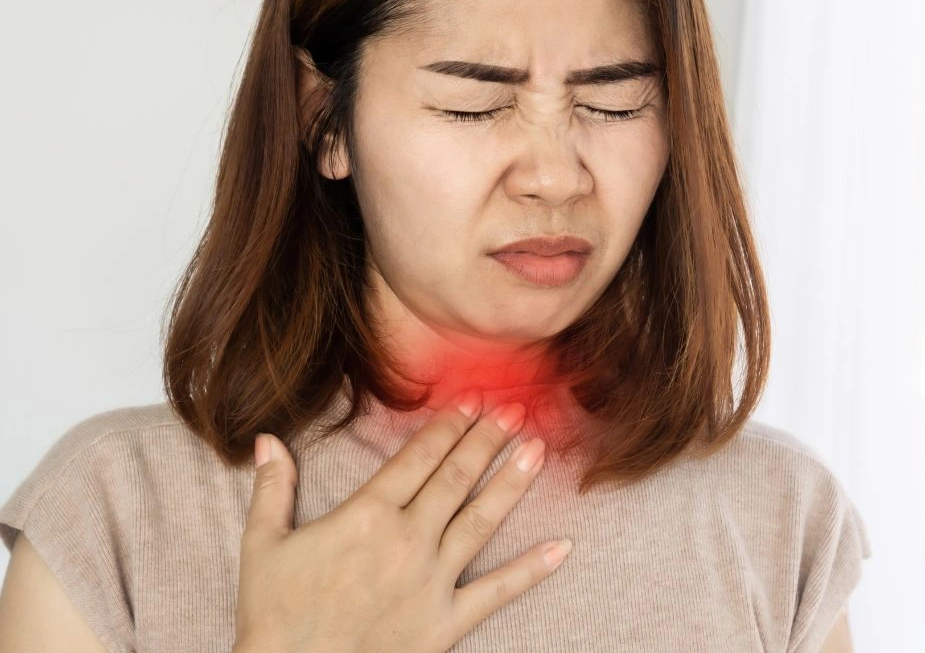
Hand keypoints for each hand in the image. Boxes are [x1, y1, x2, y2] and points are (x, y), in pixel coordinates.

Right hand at [233, 397, 569, 652]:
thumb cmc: (274, 615)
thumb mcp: (263, 545)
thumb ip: (273, 488)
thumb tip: (267, 439)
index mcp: (365, 516)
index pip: (418, 458)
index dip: (448, 426)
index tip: (473, 400)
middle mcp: (406, 540)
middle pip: (456, 478)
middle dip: (488, 440)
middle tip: (515, 409)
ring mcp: (430, 581)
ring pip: (482, 521)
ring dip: (513, 482)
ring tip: (539, 450)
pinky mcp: (445, 622)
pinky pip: (496, 591)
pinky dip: (532, 569)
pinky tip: (562, 546)